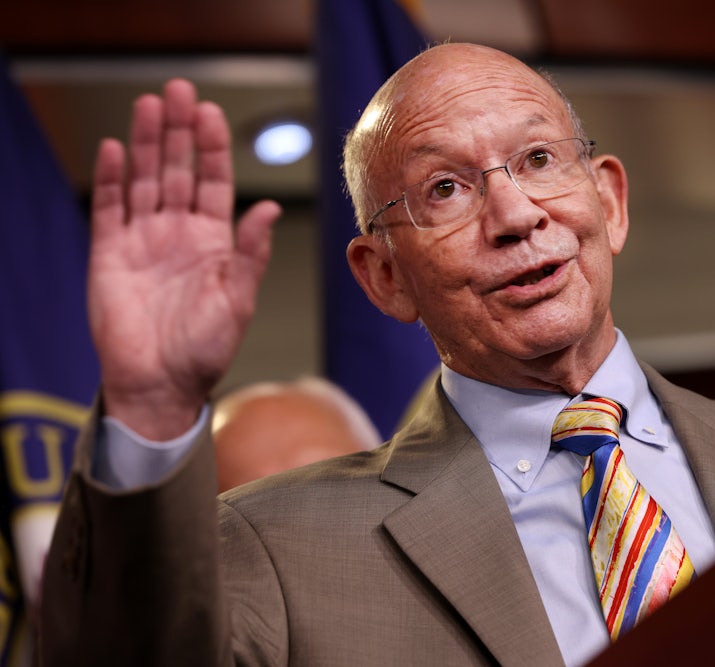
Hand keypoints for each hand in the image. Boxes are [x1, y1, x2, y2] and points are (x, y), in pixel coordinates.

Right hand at [88, 79, 280, 438]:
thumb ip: (250, 252)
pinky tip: (117, 150)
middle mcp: (177, 233)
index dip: (212, 147)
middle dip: (178, 131)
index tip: (212, 113)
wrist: (162, 383)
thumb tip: (267, 207)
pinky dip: (111, 179)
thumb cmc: (206, 348)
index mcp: (213, 241)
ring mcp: (142, 240)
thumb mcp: (238, 298)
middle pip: (176, 170)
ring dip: (146, 143)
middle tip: (179, 90)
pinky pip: (109, 209)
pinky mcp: (109, 254)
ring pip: (144, 180)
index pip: (212, 181)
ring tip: (149, 106)